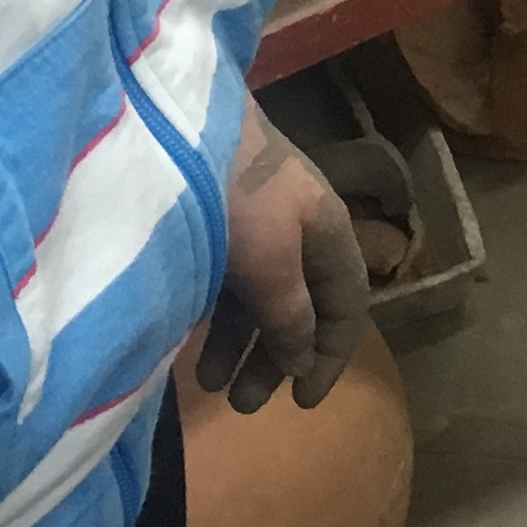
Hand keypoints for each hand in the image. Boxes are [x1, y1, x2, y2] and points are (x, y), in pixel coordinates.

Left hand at [198, 105, 369, 412]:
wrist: (179, 121)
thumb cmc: (236, 194)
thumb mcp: (270, 263)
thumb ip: (290, 316)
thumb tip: (303, 358)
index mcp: (327, 234)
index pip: (347, 306)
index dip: (330, 356)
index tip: (302, 402)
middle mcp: (297, 230)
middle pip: (300, 307)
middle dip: (275, 359)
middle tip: (243, 405)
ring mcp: (255, 224)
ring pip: (258, 297)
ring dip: (239, 345)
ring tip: (209, 385)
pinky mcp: (216, 221)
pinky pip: (226, 281)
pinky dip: (213, 317)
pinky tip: (189, 343)